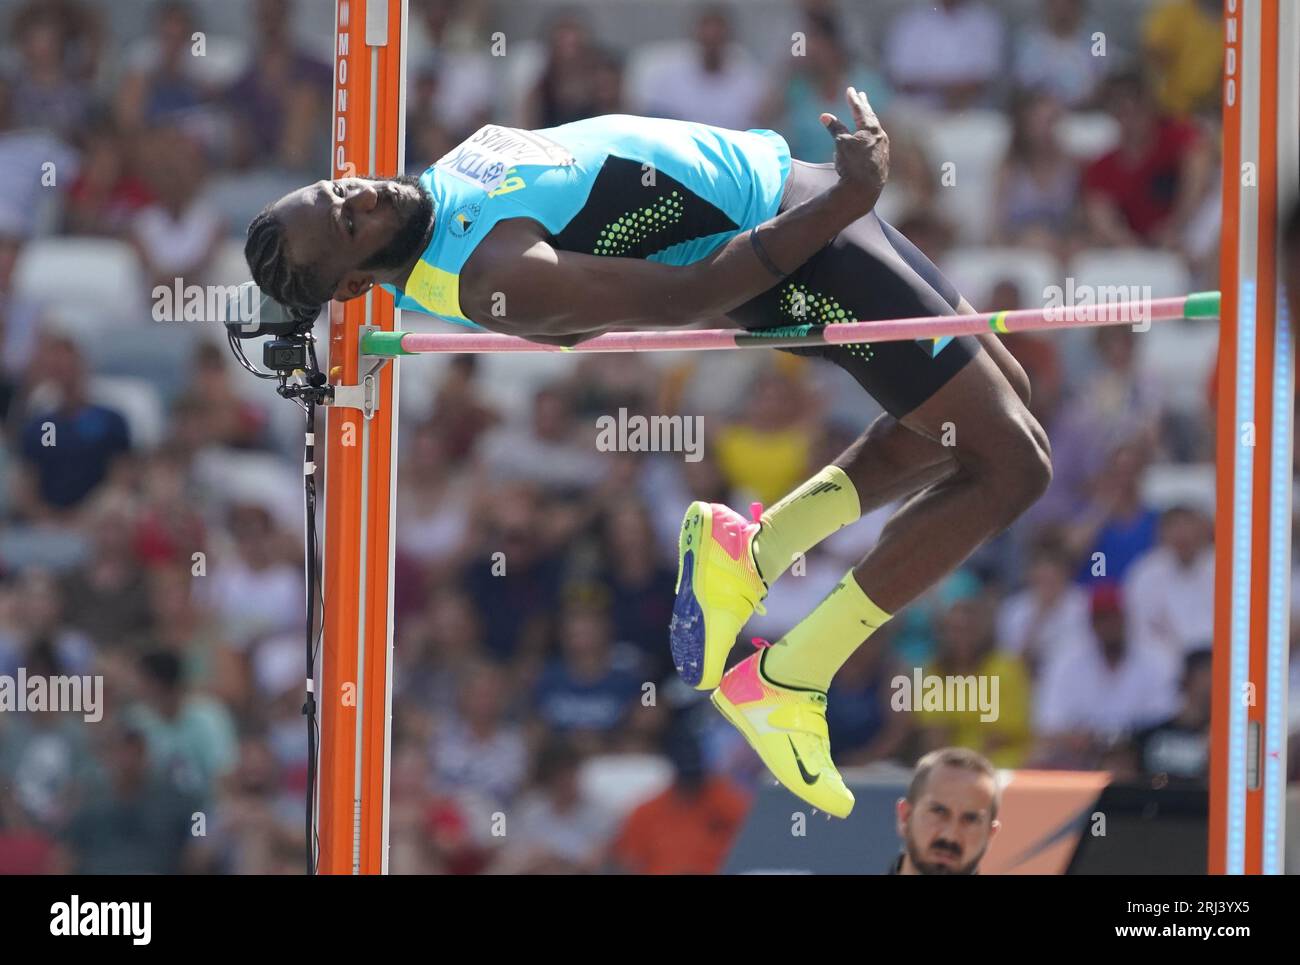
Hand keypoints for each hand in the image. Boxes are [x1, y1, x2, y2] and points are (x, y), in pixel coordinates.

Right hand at [821, 87, 889, 210]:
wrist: (864, 189)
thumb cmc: (852, 164)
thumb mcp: (841, 144)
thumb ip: (835, 128)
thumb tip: (824, 116)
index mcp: (870, 129)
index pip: (860, 110)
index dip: (853, 100)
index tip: (850, 90)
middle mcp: (880, 136)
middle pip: (871, 117)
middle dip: (864, 106)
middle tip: (862, 95)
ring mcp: (883, 148)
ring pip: (874, 130)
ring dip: (868, 121)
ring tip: (865, 116)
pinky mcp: (882, 161)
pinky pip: (875, 143)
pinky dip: (870, 136)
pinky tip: (869, 140)